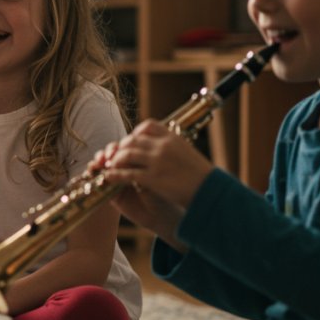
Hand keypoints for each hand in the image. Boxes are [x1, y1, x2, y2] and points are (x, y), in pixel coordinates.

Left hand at [97, 120, 211, 240]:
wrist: (210, 193)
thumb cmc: (201, 176)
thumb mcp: (187, 153)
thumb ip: (172, 147)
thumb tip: (160, 145)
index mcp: (172, 138)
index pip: (147, 126)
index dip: (136, 133)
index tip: (131, 142)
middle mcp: (163, 146)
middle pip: (132, 140)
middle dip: (121, 148)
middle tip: (114, 156)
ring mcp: (157, 162)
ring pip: (126, 154)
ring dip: (115, 160)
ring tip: (111, 167)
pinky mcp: (153, 179)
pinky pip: (127, 174)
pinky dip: (115, 175)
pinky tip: (109, 178)